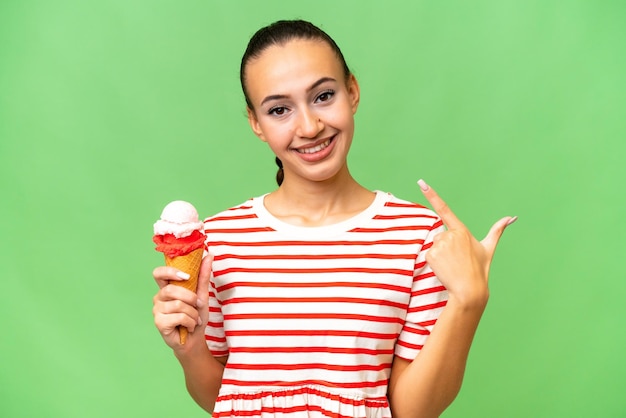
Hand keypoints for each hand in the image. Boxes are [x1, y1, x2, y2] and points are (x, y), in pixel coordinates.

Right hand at [152, 255, 212, 349]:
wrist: (195, 339)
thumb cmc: (196, 316)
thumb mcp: (202, 294)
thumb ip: (203, 276)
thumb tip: (209, 255)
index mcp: (167, 288)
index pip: (158, 273)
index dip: (170, 272)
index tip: (186, 276)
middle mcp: (159, 297)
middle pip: (171, 289)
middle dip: (190, 297)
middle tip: (198, 305)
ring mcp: (157, 310)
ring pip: (178, 305)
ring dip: (193, 313)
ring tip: (194, 319)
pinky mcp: (159, 323)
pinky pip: (178, 317)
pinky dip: (190, 322)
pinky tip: (189, 326)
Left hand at [418, 179, 516, 307]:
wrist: (469, 290)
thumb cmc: (480, 269)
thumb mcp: (488, 248)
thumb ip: (497, 230)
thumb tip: (512, 217)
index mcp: (462, 231)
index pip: (444, 209)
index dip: (432, 195)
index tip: (421, 183)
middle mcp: (450, 235)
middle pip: (441, 236)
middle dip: (446, 247)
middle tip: (457, 260)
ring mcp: (440, 245)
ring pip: (435, 246)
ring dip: (441, 255)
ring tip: (452, 265)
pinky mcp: (431, 255)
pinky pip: (429, 255)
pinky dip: (435, 262)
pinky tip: (445, 269)